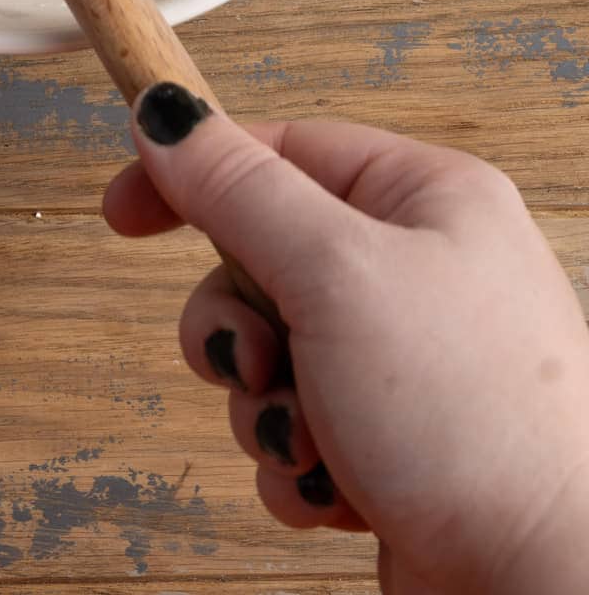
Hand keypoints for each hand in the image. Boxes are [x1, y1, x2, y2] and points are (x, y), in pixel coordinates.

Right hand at [104, 85, 588, 594]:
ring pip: (269, 354)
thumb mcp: (335, 273)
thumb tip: (168, 118)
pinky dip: (298, 465)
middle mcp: (422, 271)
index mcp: (427, 198)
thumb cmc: (474, 422)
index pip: (282, 149)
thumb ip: (240, 190)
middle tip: (262, 360)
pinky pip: (295, 430)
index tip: (122, 210)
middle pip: (262, 259)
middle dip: (240, 327)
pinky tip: (339, 492)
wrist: (544, 587)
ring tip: (316, 441)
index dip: (195, 175)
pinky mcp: (395, 443)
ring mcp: (409, 364)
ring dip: (267, 407)